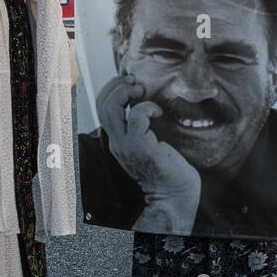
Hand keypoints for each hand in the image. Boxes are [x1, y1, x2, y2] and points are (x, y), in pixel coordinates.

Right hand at [96, 75, 201, 203]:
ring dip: (123, 92)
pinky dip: (146, 108)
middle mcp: (118, 141)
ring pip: (109, 109)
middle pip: (101, 105)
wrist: (175, 195)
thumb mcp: (155, 142)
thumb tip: (153, 101)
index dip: (113, 90)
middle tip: (134, 81)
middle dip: (115, 85)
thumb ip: (148, 125)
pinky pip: (135, 118)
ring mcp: (126, 145)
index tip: (132, 82)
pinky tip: (159, 112)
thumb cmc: (171, 170)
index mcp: (119, 139)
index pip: (103, 108)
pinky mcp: (140, 147)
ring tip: (140, 88)